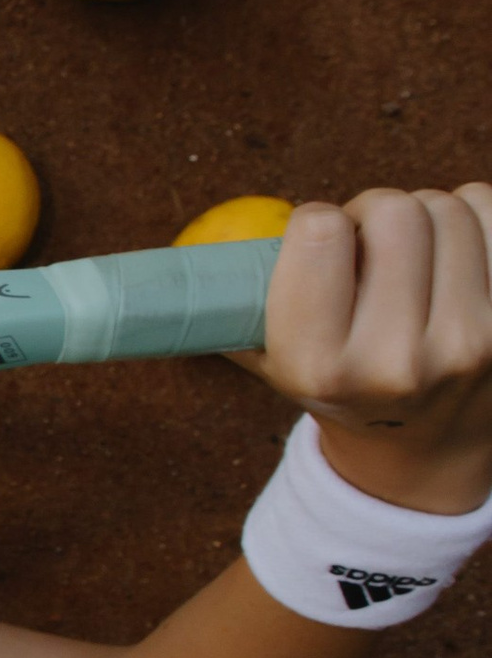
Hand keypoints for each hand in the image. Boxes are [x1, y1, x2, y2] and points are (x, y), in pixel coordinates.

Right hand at [252, 187, 491, 511]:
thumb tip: (194, 255)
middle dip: (375, 213)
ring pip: (450, 205)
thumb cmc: (339, 384)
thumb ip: (235, 301)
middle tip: (370, 249)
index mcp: (320, 367)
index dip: (317, 223)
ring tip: (414, 261)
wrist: (421, 452)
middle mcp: (398, 362)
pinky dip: (475, 219)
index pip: (320, 229)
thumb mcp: (270, 358)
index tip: (322, 247)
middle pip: (394, 209)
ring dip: (427, 217)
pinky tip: (455, 259)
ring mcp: (471, 346)